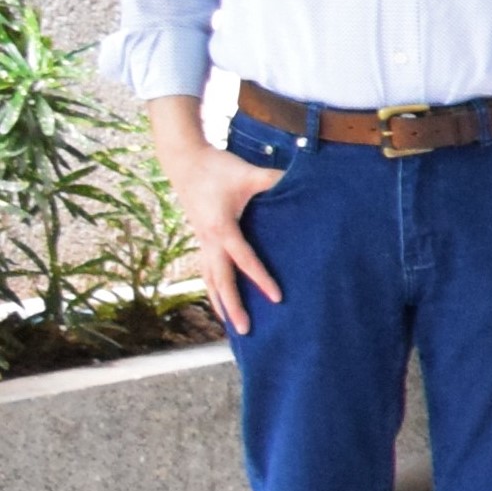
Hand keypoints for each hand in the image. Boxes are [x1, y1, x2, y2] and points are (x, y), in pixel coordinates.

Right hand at [169, 138, 286, 335]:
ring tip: (231, 326)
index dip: (260, 279)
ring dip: (219, 302)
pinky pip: (206, 270)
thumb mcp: (250, 173)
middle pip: (220, 281)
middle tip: (246, 330)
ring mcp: (202, 241)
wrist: (185, 161)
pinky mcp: (201, 239)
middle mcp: (208, 240)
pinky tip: (220, 300)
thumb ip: (276, 180)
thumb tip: (306, 181)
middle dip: (233, 306)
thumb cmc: (218, 167)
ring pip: (209, 279)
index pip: (244, 260)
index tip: (276, 298)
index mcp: (221, 227)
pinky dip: (213, 288)